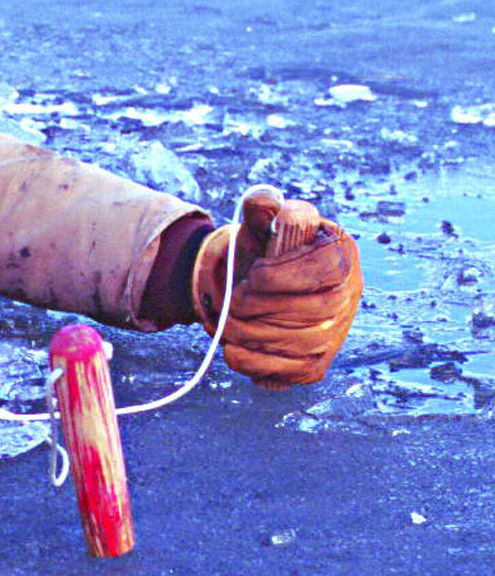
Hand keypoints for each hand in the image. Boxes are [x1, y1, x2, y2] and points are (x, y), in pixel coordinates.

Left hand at [192, 187, 362, 388]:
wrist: (255, 285)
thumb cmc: (264, 250)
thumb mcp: (262, 224)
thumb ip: (261, 208)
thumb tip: (263, 203)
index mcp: (340, 254)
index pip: (329, 269)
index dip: (289, 276)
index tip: (255, 274)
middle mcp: (348, 296)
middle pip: (317, 312)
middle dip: (265, 307)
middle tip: (233, 299)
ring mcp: (335, 334)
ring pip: (301, 344)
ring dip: (253, 334)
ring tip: (226, 320)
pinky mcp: (316, 364)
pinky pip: (290, 372)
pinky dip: (255, 363)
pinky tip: (233, 347)